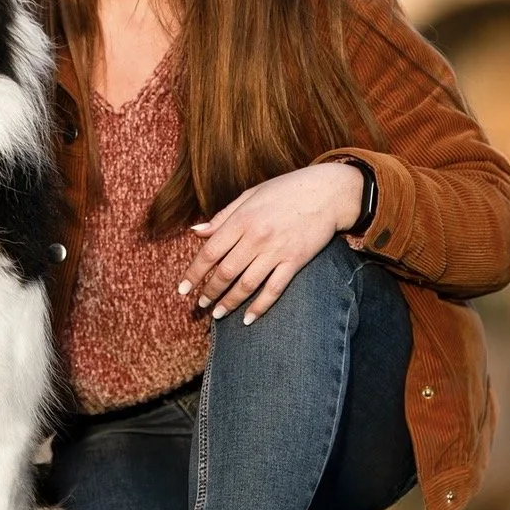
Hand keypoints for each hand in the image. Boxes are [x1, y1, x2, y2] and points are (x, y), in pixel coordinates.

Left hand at [178, 162, 365, 323]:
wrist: (326, 192)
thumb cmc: (285, 190)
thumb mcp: (250, 195)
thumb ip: (223, 216)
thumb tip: (196, 232)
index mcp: (242, 219)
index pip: (210, 252)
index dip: (193, 273)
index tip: (183, 290)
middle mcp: (257, 237)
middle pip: (226, 272)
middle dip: (209, 292)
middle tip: (200, 305)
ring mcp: (277, 251)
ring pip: (246, 285)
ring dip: (229, 302)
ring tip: (217, 314)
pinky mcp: (295, 262)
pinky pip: (274, 290)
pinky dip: (259, 307)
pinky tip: (248, 318)